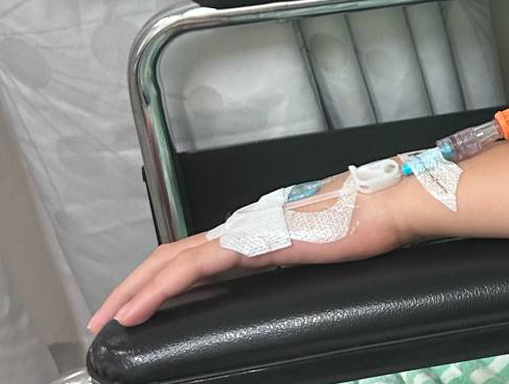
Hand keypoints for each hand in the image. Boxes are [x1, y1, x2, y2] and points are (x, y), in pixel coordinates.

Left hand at [86, 171, 413, 332]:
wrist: (386, 208)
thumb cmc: (367, 225)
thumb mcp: (323, 249)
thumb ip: (298, 257)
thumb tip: (298, 269)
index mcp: (258, 229)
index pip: (195, 252)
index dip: (160, 276)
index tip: (139, 304)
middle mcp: (244, 227)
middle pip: (171, 254)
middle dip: (132, 285)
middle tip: (104, 317)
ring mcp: (245, 233)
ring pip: (171, 260)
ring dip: (134, 288)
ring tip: (108, 318)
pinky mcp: (252, 244)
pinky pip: (191, 269)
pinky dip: (158, 289)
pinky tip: (138, 310)